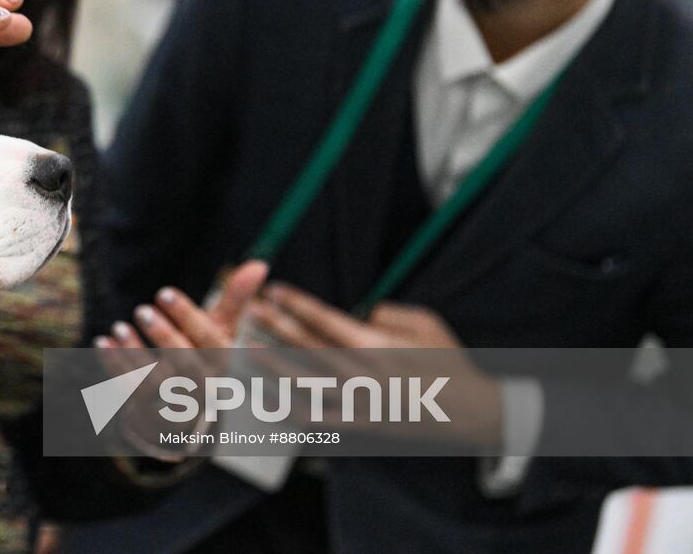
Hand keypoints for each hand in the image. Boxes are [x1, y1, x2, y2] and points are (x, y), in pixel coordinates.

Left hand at [93, 262, 268, 454]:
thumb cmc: (204, 356)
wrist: (184, 408)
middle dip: (163, 336)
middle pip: (185, 363)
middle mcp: (203, 385)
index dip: (187, 316)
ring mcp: (175, 401)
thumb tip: (260, 263)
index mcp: (221, 361)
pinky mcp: (149, 409)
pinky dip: (115, 365)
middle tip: (142, 309)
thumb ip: (235, 299)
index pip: (209, 339)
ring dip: (135, 351)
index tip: (164, 292)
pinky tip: (103, 341)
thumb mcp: (220, 329)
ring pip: (156, 379)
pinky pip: (131, 388)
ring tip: (118, 326)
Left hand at [250, 285, 501, 447]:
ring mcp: (360, 404)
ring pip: (305, 384)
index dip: (299, 304)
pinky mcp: (360, 427)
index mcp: (379, 345)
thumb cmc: (449, 363)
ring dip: (274, 366)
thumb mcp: (427, 323)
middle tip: (251, 311)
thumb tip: (361, 314)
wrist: (469, 414)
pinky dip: (290, 411)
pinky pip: (316, 421)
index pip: (328, 320)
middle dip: (276, 326)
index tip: (276, 291)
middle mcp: (365, 374)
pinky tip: (270, 399)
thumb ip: (389, 313)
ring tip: (250, 350)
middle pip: (309, 347)